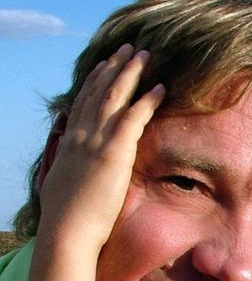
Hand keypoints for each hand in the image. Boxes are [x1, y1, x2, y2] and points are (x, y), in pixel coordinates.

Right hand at [39, 43, 164, 251]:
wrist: (67, 231)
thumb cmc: (66, 219)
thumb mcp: (61, 187)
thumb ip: (69, 173)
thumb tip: (71, 173)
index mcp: (69, 144)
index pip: (82, 104)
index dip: (94, 82)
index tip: (103, 66)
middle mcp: (80, 136)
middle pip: (98, 92)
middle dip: (114, 67)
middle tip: (128, 49)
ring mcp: (96, 142)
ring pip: (114, 97)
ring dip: (130, 73)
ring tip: (144, 55)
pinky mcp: (113, 152)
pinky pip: (133, 118)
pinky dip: (147, 101)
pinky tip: (160, 88)